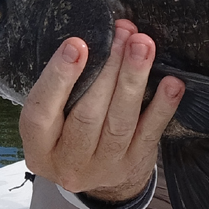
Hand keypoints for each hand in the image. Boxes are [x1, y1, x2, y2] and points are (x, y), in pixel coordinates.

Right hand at [19, 19, 182, 201]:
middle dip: (108, 69)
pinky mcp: (132, 165)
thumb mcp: (54, 113)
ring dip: (133, 79)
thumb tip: (100, 37)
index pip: (42, 109)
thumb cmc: (69, 129)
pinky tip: (171, 83)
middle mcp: (67, 161)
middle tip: (123, 35)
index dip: (60, 76)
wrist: (96, 173)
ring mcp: (102, 167)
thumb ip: (68, 83)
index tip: (78, 44)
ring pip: (119, 122)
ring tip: (143, 47)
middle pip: (86, 114)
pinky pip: (149, 134)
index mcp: (37, 146)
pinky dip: (162, 106)